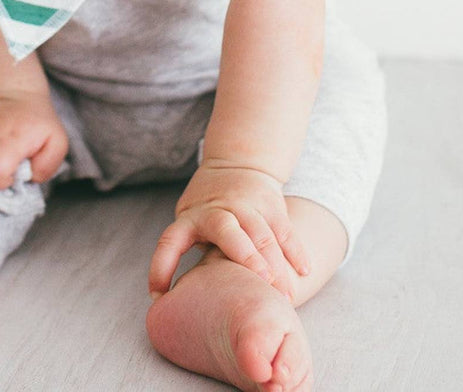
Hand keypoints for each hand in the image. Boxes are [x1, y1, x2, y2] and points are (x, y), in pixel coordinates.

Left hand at [148, 160, 309, 297]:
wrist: (238, 162)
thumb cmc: (208, 205)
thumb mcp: (190, 216)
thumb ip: (190, 248)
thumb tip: (174, 299)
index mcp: (191, 217)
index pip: (170, 241)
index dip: (161, 267)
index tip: (158, 295)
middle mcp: (218, 210)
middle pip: (228, 231)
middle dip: (245, 257)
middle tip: (261, 284)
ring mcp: (247, 205)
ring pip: (263, 235)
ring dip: (276, 266)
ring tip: (285, 296)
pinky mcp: (271, 204)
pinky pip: (285, 230)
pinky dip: (295, 251)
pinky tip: (303, 271)